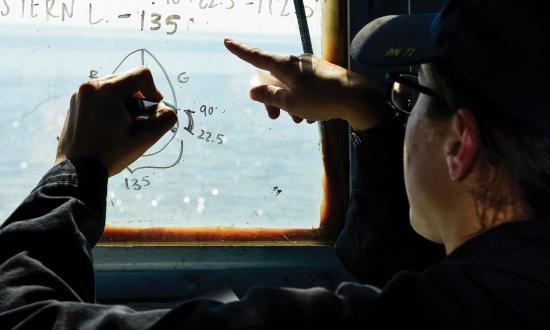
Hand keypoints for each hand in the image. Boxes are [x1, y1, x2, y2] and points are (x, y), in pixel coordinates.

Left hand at [55, 67, 177, 176]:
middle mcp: (91, 85)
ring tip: (123, 126)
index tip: (152, 112)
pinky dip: (111, 107)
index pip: (142, 74)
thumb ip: (166, 118)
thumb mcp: (147, 137)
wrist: (77, 171)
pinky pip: (100, 96)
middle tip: (137, 122)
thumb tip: (165, 109)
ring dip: (125, 103)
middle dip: (139, 99)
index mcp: (107, 89)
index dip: (154, 91)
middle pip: (128, 80)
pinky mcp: (75, 103)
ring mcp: (80, 94)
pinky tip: (109, 128)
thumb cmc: (112, 154)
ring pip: (114, 88)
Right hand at [224, 38, 389, 129]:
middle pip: (274, 78)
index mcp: (285, 65)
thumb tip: (254, 89)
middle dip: (272, 99)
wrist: (356, 99)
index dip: (240, 50)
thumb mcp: (290, 103)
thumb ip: (269, 96)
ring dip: (290, 104)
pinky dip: (303, 101)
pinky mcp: (323, 74)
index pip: (256, 56)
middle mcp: (297, 62)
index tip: (227, 41)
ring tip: (299, 121)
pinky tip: (312, 117)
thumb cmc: (321, 100)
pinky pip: (305, 87)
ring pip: (290, 85)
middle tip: (275, 117)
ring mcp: (311, 67)